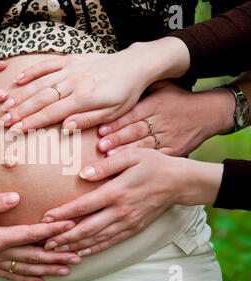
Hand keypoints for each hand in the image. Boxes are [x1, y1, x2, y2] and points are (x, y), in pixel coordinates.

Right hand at [0, 37, 189, 131]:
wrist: (135, 66)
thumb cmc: (126, 93)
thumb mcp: (113, 113)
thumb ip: (87, 120)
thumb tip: (63, 128)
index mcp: (84, 98)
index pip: (51, 113)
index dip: (31, 122)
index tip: (16, 130)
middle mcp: (74, 82)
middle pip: (41, 98)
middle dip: (20, 111)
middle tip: (4, 121)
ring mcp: (71, 68)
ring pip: (40, 83)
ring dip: (21, 95)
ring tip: (6, 106)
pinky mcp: (71, 59)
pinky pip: (47, 64)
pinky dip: (31, 72)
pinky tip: (18, 80)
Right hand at [0, 192, 79, 280]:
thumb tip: (16, 197)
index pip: (29, 234)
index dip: (51, 230)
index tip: (69, 225)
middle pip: (33, 256)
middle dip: (57, 254)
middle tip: (79, 253)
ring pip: (25, 268)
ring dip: (48, 268)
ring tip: (68, 268)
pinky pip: (11, 276)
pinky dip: (27, 279)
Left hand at [41, 149, 222, 256]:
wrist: (179, 182)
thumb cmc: (153, 164)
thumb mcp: (131, 156)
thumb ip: (106, 165)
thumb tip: (82, 174)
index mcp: (116, 192)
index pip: (83, 206)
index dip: (62, 214)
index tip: (45, 219)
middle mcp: (120, 211)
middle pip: (86, 228)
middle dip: (63, 237)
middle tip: (44, 242)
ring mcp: (127, 222)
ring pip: (96, 238)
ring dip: (75, 245)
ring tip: (57, 250)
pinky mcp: (134, 229)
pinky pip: (111, 242)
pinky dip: (95, 248)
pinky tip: (82, 252)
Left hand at [95, 81, 235, 156]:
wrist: (210, 113)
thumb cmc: (179, 99)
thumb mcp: (164, 87)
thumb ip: (143, 87)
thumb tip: (118, 84)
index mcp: (156, 104)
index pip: (133, 114)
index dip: (117, 122)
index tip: (101, 130)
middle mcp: (161, 120)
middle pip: (136, 130)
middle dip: (118, 138)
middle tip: (100, 145)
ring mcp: (169, 136)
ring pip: (144, 145)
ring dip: (126, 151)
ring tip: (109, 156)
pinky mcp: (175, 149)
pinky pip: (157, 156)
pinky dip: (143, 161)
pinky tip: (130, 165)